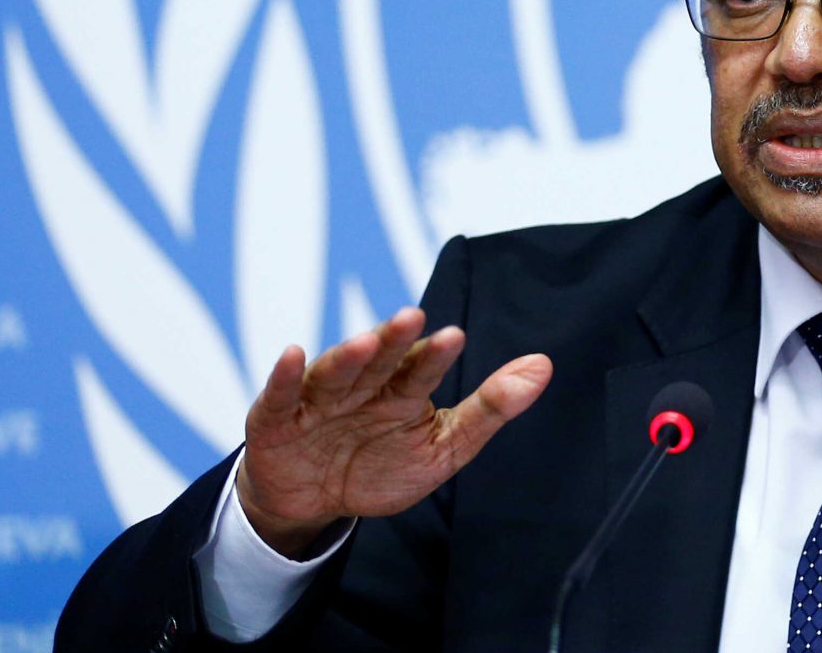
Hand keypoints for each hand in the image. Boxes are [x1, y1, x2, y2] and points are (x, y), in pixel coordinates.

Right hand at [235, 307, 551, 558]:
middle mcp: (363, 386)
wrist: (316, 504)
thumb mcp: (443, 446)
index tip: (456, 336)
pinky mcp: (277, 420)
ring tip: (364, 343)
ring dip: (348, 356)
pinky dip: (283, 376)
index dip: (436, 355)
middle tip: (412, 318)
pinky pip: (278, 395)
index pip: (422, 369)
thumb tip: (544, 366)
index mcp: (402, 389)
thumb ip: (491, 408)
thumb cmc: (381, 466)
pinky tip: (293, 354)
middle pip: (380, 360)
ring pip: (334, 373)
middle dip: (394, 340)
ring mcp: (318, 400)